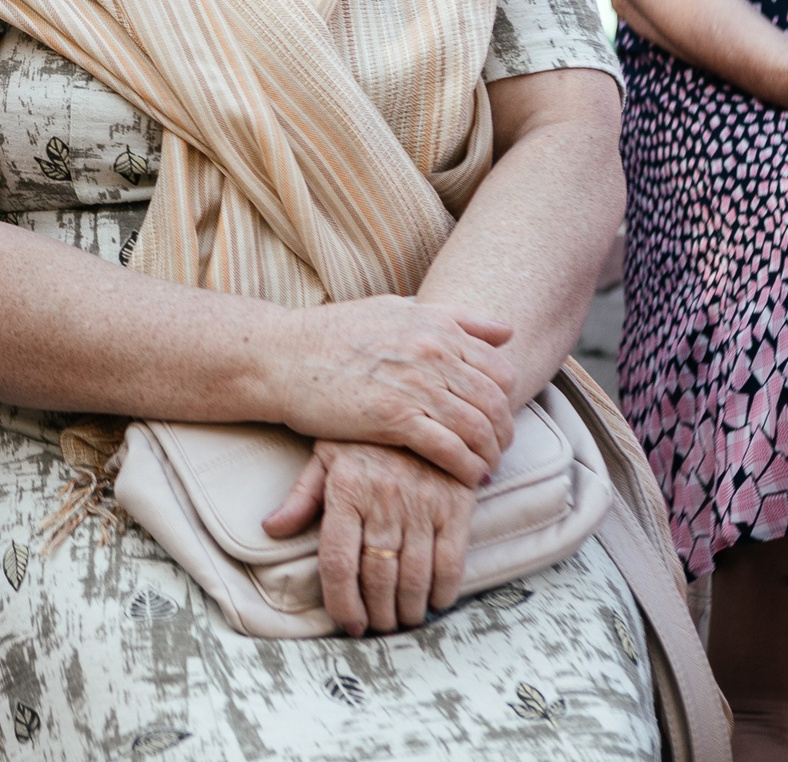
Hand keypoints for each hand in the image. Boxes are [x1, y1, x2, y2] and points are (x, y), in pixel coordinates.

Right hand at [264, 297, 517, 485]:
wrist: (281, 356)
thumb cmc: (331, 334)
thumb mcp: (394, 310)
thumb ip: (452, 318)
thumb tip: (505, 330)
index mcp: (435, 327)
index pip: (498, 369)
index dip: (506, 400)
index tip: (497, 419)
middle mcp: (432, 352)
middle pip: (494, 402)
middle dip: (503, 433)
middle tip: (497, 451)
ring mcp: (414, 385)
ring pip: (477, 427)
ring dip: (489, 454)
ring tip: (485, 469)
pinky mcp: (393, 417)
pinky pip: (449, 448)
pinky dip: (466, 467)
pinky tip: (466, 478)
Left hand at [264, 440, 476, 634]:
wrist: (422, 403)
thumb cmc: (365, 436)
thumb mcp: (326, 455)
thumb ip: (301, 497)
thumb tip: (270, 529)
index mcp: (347, 491)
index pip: (338, 561)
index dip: (341, 601)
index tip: (348, 623)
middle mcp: (384, 501)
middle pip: (377, 576)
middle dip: (377, 613)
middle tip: (377, 627)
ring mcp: (422, 504)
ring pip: (414, 575)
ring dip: (408, 609)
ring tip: (402, 620)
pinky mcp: (455, 505)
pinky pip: (451, 560)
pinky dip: (444, 590)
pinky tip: (435, 602)